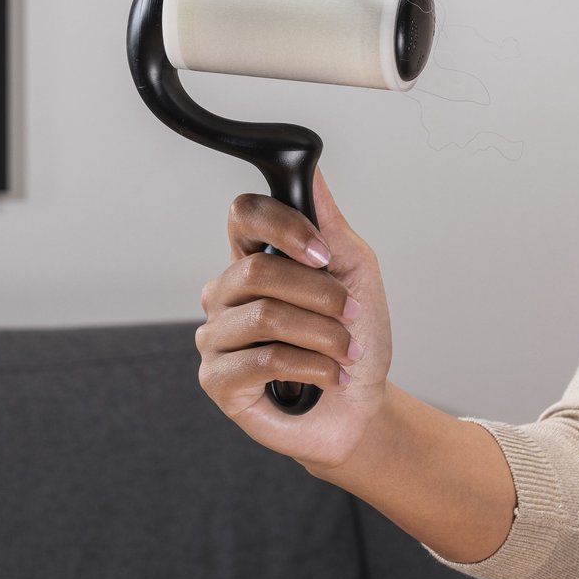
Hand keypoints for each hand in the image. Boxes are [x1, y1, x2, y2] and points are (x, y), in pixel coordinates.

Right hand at [195, 165, 390, 467]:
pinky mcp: (217, 380)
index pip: (243, 214)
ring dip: (322, 336)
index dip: (283, 226)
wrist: (363, 408)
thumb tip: (310, 169)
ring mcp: (216, 336)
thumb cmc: (356, 341)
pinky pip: (263, 360)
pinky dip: (312, 367)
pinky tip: (329, 377)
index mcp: (253, 259)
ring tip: (344, 353)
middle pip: (256, 269)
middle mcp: (225, 294)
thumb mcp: (354, 273)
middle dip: (318, 295)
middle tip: (349, 314)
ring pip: (264, 317)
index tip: (322, 254)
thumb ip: (329, 224)